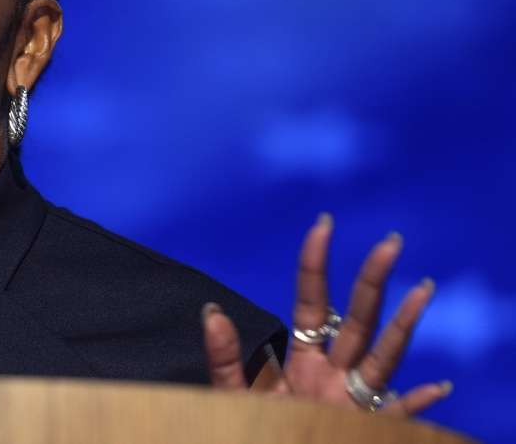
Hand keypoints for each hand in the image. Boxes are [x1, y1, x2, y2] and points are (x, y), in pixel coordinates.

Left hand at [201, 213, 451, 415]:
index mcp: (303, 359)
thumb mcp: (234, 394)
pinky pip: (395, 416)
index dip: (316, 266)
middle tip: (390, 242)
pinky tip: (437, 386)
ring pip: (383, 358)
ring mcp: (352, 402)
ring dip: (403, 326)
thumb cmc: (252, 431)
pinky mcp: (363, 430)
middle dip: (373, 281)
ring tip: (422, 290)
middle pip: (358, 320)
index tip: (323, 225)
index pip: (312, 302)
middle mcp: (334, 374)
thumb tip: (211, 311)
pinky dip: (416, 405)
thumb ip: (223, 358)